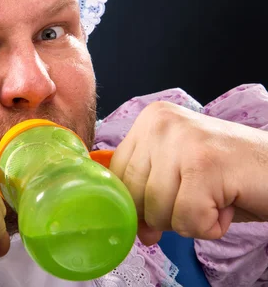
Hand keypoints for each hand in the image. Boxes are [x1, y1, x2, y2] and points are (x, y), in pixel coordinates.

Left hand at [109, 101, 267, 245]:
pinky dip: (210, 226)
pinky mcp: (204, 164)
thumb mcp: (177, 173)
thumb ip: (146, 192)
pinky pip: (187, 219)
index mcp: (149, 119)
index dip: (137, 203)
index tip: (165, 206)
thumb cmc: (231, 175)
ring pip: (158, 210)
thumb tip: (131, 227)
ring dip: (191, 221)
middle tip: (201, 198)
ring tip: (216, 197)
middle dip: (167, 213)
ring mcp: (182, 141)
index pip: (116, 175)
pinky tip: (226, 204)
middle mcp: (160, 123)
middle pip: (134, 195)